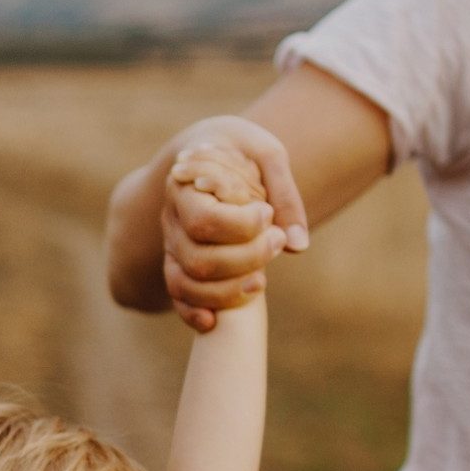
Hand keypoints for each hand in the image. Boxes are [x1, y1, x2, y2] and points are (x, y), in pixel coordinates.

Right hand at [157, 117, 309, 331]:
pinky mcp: (180, 263)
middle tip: (278, 241)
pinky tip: (215, 322)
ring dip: (227, 292)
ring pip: (186, 283)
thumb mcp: (266, 153)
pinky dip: (193, 313)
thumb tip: (297, 244)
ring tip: (262, 280)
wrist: (209, 149)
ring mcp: (173, 245)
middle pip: (198, 260)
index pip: (204, 221)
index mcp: (184, 186)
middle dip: (246, 259)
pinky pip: (177, 296)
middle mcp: (172, 220)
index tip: (268, 215)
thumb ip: (284, 193)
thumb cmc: (239, 148)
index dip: (240, 227)